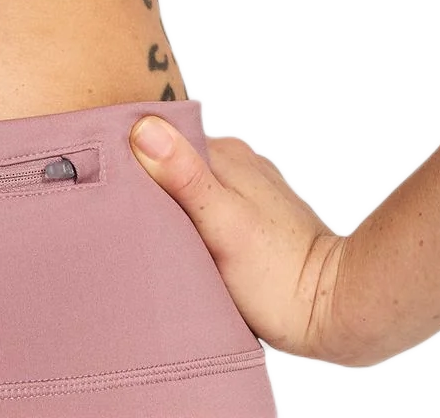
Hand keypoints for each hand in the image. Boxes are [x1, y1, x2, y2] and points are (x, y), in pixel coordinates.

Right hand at [128, 115, 379, 366]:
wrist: (333, 312)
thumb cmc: (279, 276)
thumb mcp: (223, 223)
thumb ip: (185, 174)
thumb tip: (145, 127)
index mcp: (226, 154)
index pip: (161, 140)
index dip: (131, 158)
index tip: (106, 181)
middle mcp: (238, 165)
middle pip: (174, 164)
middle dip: (148, 185)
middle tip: (121, 216)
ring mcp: (247, 194)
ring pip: (191, 189)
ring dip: (170, 208)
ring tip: (149, 237)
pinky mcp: (252, 223)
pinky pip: (209, 211)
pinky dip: (191, 225)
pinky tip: (183, 250)